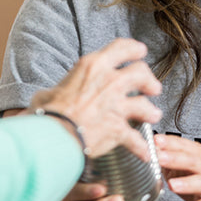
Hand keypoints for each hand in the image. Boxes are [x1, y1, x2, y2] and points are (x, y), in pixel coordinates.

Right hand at [29, 38, 162, 160]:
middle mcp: (110, 82)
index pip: (122, 47)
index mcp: (93, 66)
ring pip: (146, 104)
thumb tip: (51, 96)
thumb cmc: (46, 113)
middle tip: (153, 87)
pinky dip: (142, 148)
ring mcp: (117, 105)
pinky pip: (137, 139)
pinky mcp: (119, 128)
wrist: (52, 135)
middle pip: (141, 72)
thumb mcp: (49, 92)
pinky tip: (145, 153)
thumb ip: (59, 91)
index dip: (135, 49)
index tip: (141, 52)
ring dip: (151, 111)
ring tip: (153, 115)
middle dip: (150, 80)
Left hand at [155, 134, 200, 200]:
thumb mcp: (185, 169)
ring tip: (171, 184)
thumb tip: (145, 150)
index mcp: (199, 156)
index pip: (184, 146)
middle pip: (192, 161)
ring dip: (186, 183)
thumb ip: (168, 161)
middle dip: (175, 158)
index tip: (154, 140)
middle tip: (159, 157)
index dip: (170, 143)